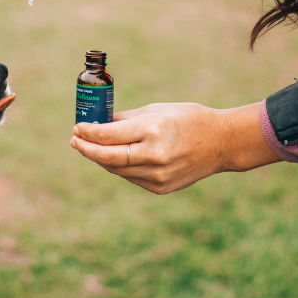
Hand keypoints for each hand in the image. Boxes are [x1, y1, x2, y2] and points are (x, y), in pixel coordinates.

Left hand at [70, 102, 280, 193]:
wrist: (222, 143)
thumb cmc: (188, 118)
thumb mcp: (157, 109)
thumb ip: (126, 119)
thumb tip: (99, 123)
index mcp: (153, 130)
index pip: (109, 136)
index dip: (88, 134)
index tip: (77, 128)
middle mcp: (154, 155)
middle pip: (107, 157)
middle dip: (86, 149)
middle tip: (75, 140)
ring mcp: (158, 175)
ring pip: (117, 169)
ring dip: (100, 159)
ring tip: (90, 148)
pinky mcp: (160, 187)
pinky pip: (130, 177)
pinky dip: (119, 167)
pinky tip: (113, 158)